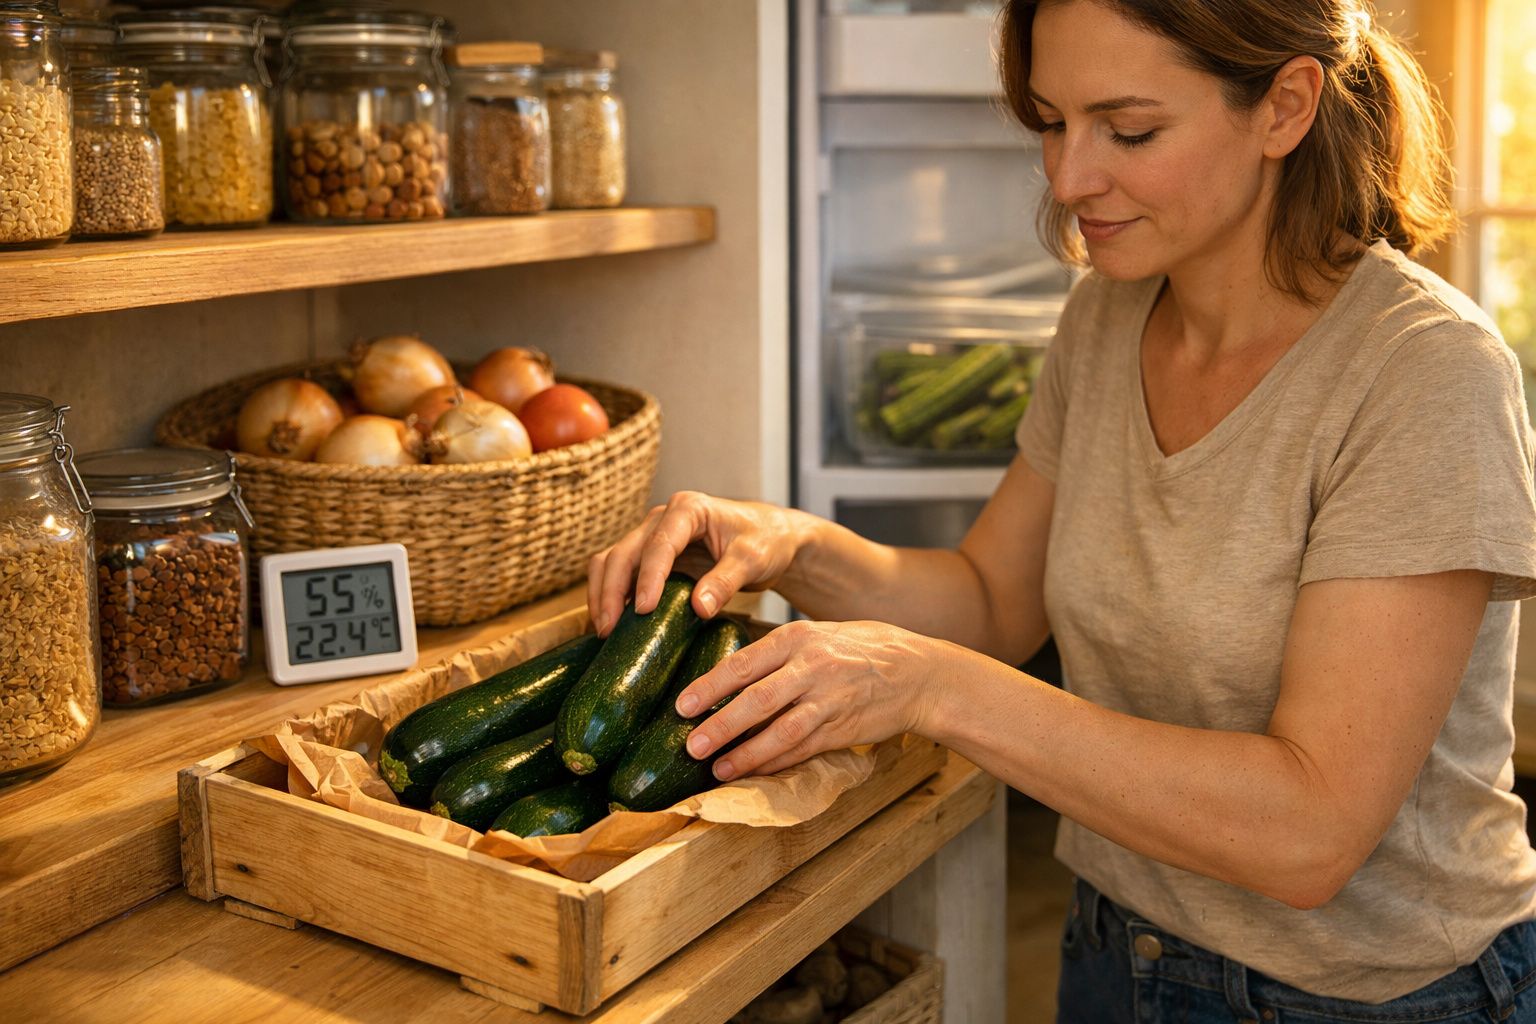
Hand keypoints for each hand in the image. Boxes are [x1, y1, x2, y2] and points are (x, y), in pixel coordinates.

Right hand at [587, 491, 812, 635]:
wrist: (771, 537)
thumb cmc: (765, 540)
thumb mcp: (753, 560)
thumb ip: (725, 581)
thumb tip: (699, 608)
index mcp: (688, 509)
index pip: (659, 544)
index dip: (648, 577)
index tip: (643, 610)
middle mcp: (663, 518)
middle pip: (624, 552)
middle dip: (611, 590)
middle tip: (609, 628)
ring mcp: (653, 535)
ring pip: (613, 560)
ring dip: (603, 593)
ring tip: (604, 629)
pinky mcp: (652, 555)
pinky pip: (621, 572)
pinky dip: (611, 594)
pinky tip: (612, 622)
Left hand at [674, 619, 945, 779]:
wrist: (918, 672)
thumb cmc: (862, 649)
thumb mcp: (819, 634)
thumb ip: (780, 652)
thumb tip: (730, 675)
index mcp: (798, 637)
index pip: (744, 663)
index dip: (710, 686)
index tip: (681, 704)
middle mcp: (812, 666)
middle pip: (755, 699)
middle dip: (718, 724)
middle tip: (689, 744)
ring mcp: (828, 699)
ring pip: (778, 730)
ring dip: (744, 753)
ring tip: (716, 768)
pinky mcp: (842, 728)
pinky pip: (802, 749)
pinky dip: (774, 763)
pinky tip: (752, 772)